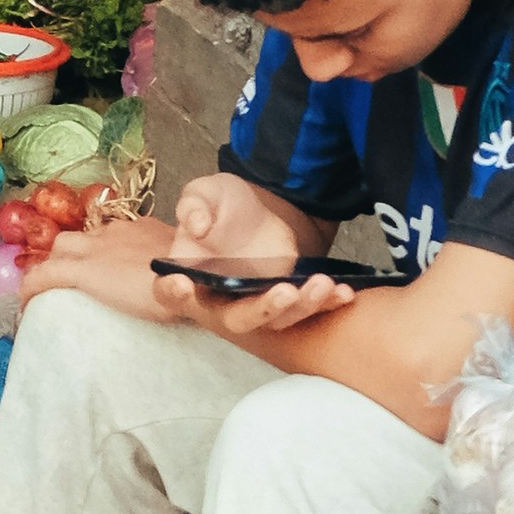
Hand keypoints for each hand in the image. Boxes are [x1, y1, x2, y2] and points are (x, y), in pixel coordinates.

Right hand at [22, 210, 184, 315]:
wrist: (200, 264)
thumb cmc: (171, 295)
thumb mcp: (142, 305)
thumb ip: (108, 298)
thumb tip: (108, 306)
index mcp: (90, 268)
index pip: (46, 273)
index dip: (30, 288)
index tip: (26, 307)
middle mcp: (98, 244)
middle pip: (60, 247)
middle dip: (51, 263)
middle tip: (55, 287)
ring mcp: (119, 231)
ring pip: (85, 236)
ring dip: (78, 252)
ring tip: (84, 271)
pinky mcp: (139, 225)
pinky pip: (111, 231)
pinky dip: (104, 244)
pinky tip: (119, 257)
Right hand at [148, 171, 354, 336]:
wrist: (257, 209)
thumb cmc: (221, 204)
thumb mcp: (204, 193)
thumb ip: (194, 206)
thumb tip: (198, 227)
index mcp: (187, 274)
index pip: (169, 291)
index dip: (173, 293)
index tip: (182, 283)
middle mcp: (220, 298)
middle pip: (235, 319)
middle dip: (262, 310)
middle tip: (285, 292)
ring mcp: (256, 302)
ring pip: (278, 320)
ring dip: (302, 308)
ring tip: (323, 285)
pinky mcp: (288, 296)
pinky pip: (307, 309)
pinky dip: (327, 304)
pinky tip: (344, 293)